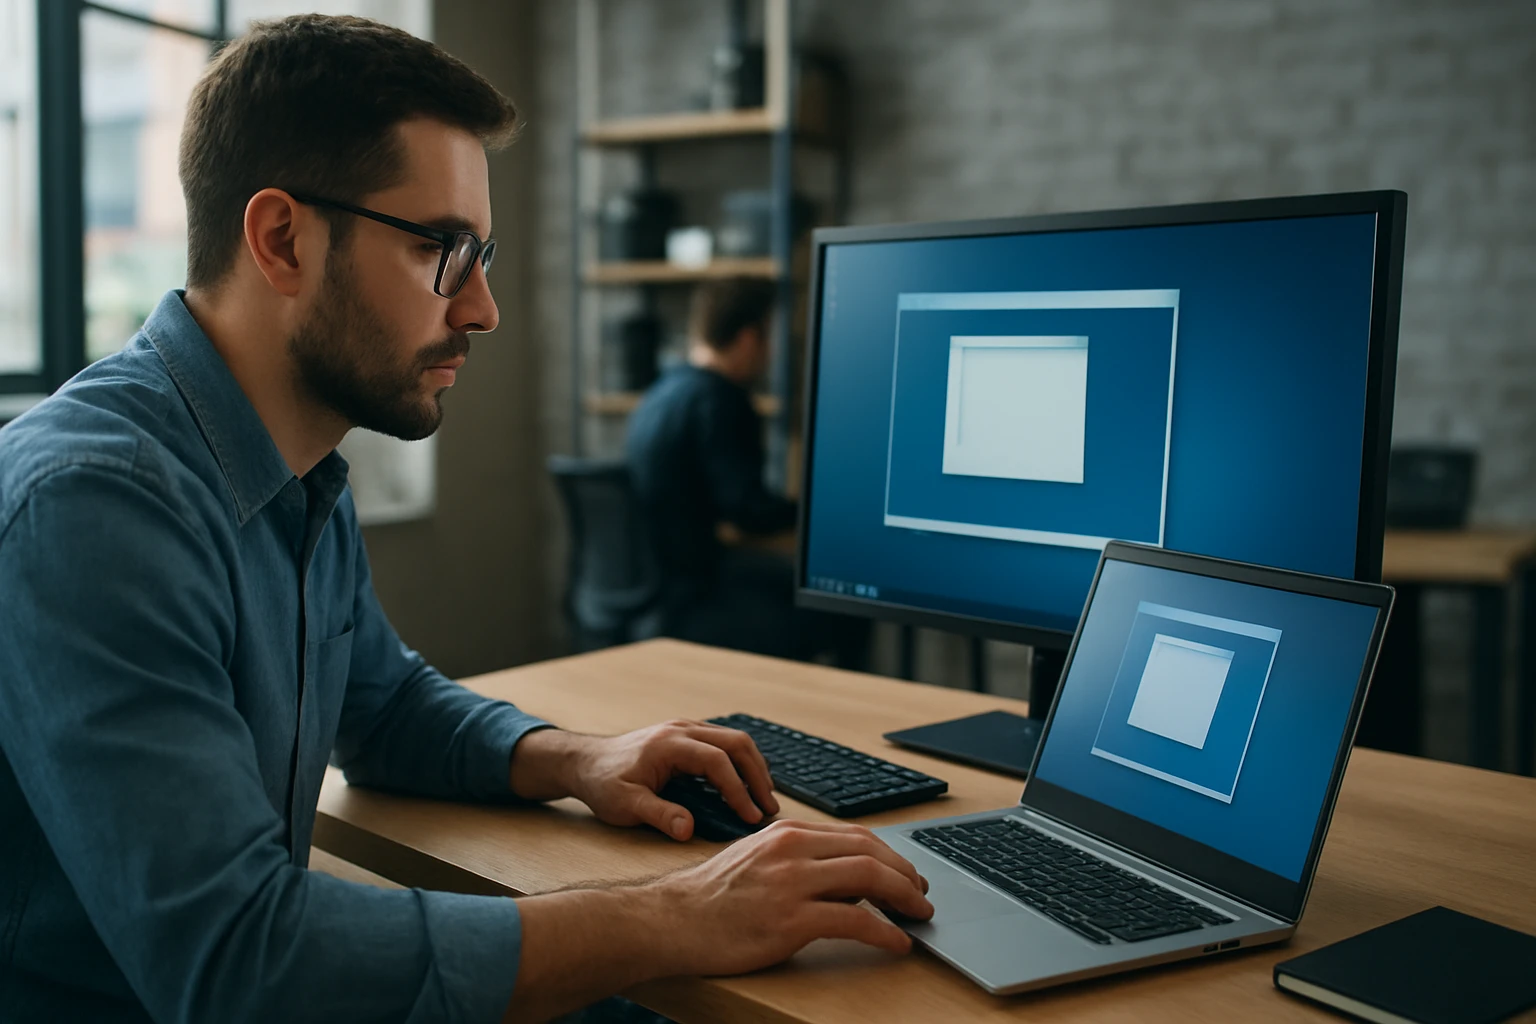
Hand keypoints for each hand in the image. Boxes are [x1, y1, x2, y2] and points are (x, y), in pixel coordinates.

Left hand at [513, 720, 780, 839]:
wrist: (584, 761)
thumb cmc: (602, 782)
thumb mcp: (625, 805)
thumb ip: (658, 816)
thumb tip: (688, 830)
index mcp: (669, 744)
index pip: (717, 762)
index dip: (738, 790)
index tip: (750, 817)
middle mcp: (682, 729)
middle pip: (736, 743)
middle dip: (758, 775)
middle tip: (769, 808)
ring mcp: (685, 729)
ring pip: (734, 740)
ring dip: (753, 767)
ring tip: (763, 799)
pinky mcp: (686, 736)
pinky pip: (723, 743)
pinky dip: (741, 763)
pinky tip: (745, 786)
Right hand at [641, 819, 934, 976]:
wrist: (669, 921)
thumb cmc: (710, 898)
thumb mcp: (757, 862)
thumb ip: (798, 863)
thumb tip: (845, 884)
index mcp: (785, 832)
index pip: (855, 836)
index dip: (890, 856)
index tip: (907, 874)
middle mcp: (791, 850)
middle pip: (869, 852)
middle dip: (905, 874)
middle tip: (921, 895)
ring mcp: (791, 884)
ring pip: (868, 878)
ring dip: (903, 898)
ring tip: (917, 915)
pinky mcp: (789, 921)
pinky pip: (854, 922)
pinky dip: (884, 932)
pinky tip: (896, 943)